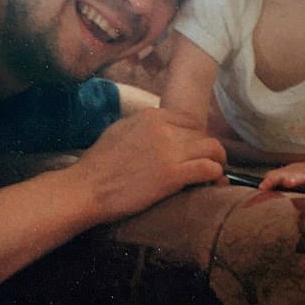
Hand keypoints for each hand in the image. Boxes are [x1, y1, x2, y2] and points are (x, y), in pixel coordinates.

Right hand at [73, 108, 225, 221]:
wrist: (87, 188)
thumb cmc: (98, 164)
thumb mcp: (120, 129)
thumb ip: (144, 125)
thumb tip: (161, 128)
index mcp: (151, 116)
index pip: (189, 121)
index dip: (195, 137)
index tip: (194, 151)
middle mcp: (164, 128)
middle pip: (202, 134)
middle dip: (206, 151)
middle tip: (206, 165)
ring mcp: (169, 151)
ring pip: (213, 149)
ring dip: (218, 161)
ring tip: (216, 174)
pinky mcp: (173, 175)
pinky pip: (208, 169)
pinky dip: (215, 176)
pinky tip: (213, 183)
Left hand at [258, 161, 304, 194]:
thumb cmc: (291, 177)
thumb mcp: (279, 177)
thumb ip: (270, 181)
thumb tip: (259, 188)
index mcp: (287, 175)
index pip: (276, 176)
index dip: (270, 180)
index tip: (263, 187)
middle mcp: (300, 175)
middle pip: (296, 177)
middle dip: (292, 179)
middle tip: (288, 182)